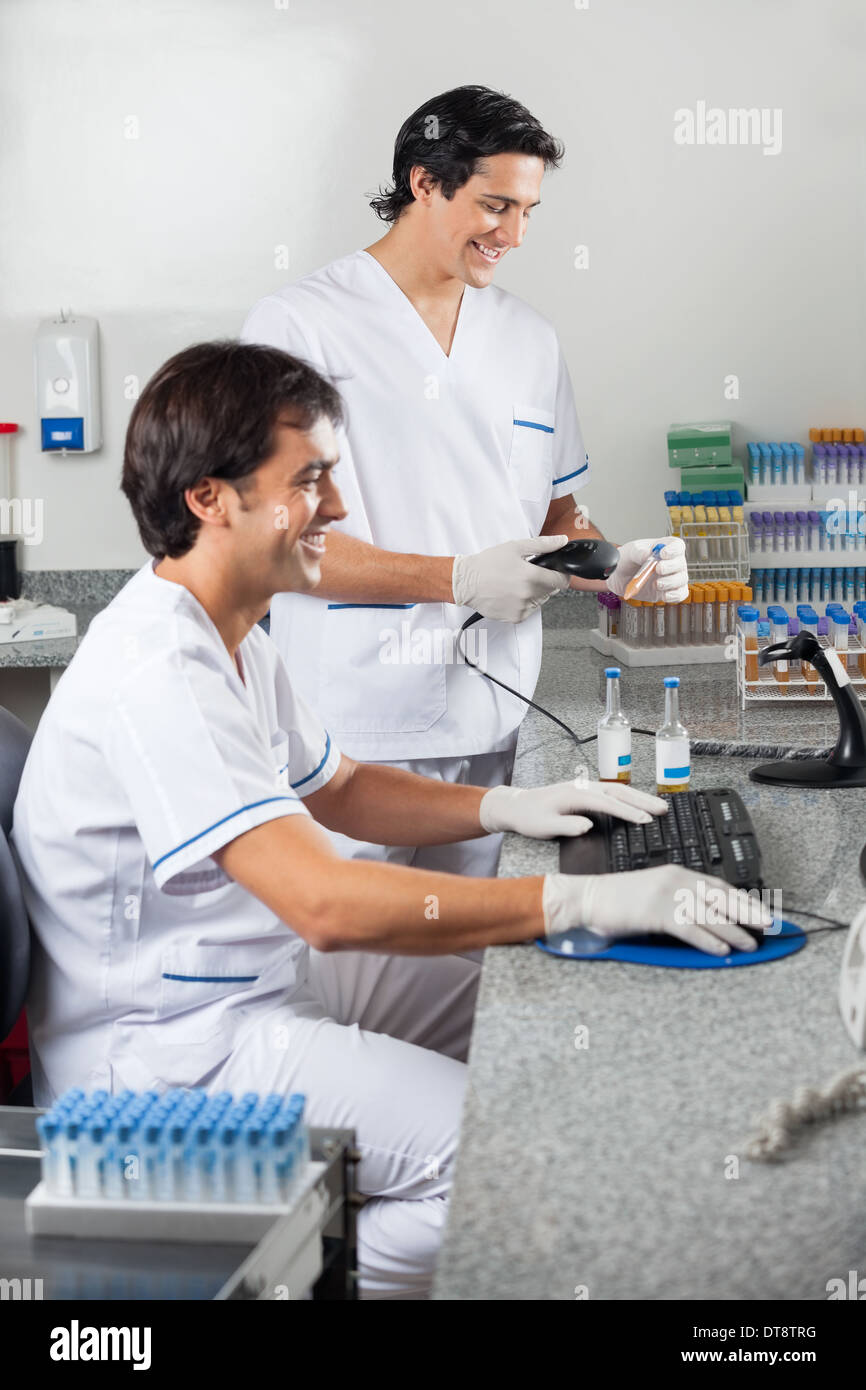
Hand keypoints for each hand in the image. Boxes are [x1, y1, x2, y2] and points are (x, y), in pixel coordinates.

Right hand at [452, 535, 570, 622]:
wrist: (466, 582)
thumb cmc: (487, 564)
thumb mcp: (515, 547)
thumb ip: (542, 545)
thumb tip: (562, 541)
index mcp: (531, 576)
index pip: (561, 581)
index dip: (562, 575)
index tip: (557, 573)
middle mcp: (528, 594)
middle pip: (551, 591)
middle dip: (545, 582)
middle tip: (528, 574)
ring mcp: (522, 608)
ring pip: (540, 601)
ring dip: (535, 593)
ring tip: (517, 584)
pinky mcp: (515, 617)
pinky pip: (529, 610)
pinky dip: (524, 603)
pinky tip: (511, 594)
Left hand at [479, 779, 667, 838]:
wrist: (516, 806)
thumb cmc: (530, 818)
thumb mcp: (545, 826)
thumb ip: (567, 826)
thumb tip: (589, 825)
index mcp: (575, 795)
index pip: (607, 804)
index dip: (627, 812)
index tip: (645, 821)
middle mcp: (583, 788)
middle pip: (618, 792)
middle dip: (642, 801)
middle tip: (663, 809)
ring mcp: (585, 788)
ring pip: (618, 790)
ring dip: (639, 797)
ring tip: (659, 806)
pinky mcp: (585, 792)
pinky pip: (612, 793)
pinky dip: (628, 797)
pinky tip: (639, 804)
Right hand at [542, 864, 771, 954]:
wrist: (589, 898)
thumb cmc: (618, 900)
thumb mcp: (654, 893)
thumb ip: (679, 901)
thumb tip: (707, 919)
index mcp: (677, 873)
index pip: (719, 886)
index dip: (744, 899)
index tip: (761, 911)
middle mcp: (676, 880)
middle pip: (722, 898)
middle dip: (749, 912)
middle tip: (770, 925)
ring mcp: (667, 896)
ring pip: (710, 915)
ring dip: (734, 931)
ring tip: (750, 944)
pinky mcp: (656, 912)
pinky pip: (690, 928)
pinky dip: (708, 940)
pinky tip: (722, 950)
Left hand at [606, 537, 688, 602]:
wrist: (621, 578)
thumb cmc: (628, 560)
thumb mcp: (629, 552)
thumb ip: (638, 552)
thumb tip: (647, 555)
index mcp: (665, 547)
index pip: (677, 545)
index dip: (673, 550)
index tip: (663, 554)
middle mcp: (673, 561)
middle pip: (681, 563)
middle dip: (670, 567)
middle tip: (658, 569)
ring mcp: (674, 577)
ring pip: (681, 579)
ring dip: (670, 582)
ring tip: (656, 584)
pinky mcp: (671, 591)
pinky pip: (680, 594)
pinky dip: (673, 595)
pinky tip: (663, 594)